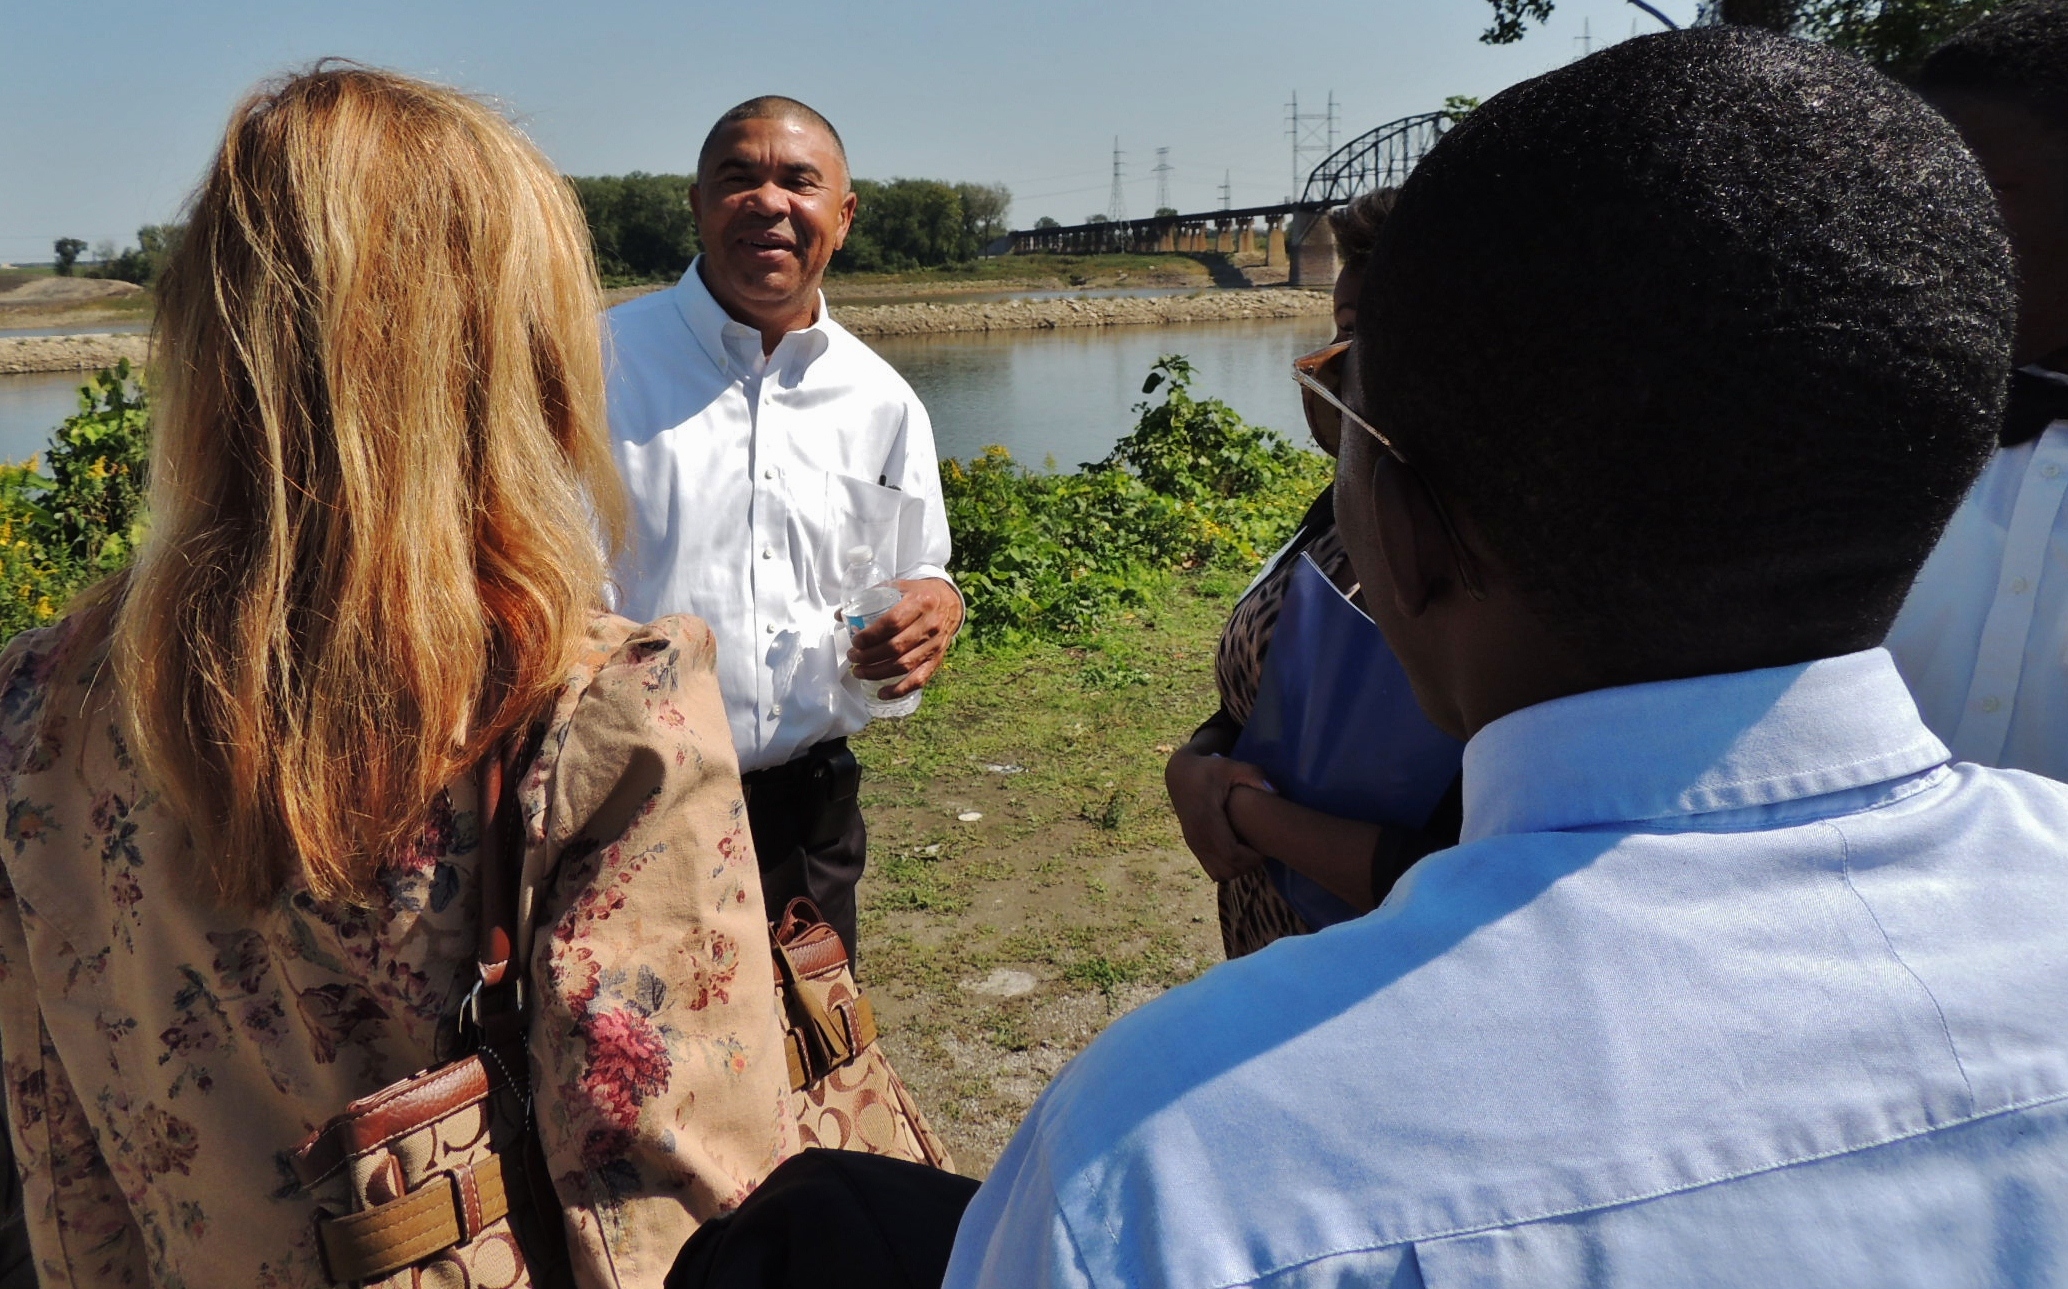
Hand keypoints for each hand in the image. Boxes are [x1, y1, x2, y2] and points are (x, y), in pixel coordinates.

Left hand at [850, 578, 963, 696]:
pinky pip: (919, 679)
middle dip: (869, 656)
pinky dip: (899, 690)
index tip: (855, 641)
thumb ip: (870, 598)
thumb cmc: (918, 594)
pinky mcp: (937, 659)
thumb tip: (839, 614)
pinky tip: (882, 693)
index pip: (893, 622)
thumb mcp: (898, 587)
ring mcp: (935, 644)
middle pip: (896, 647)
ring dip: (878, 673)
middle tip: (852, 657)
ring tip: (859, 672)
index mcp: (920, 602)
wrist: (950, 602)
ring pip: (904, 665)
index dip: (871, 635)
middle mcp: (930, 625)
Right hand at [1164, 745, 1274, 881]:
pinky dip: (1228, 868)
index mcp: (1206, 821)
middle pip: (1228, 869)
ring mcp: (1195, 845)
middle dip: (1249, 864)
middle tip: (1262, 848)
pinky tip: (1239, 851)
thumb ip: (1253, 775)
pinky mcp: (1195, 848)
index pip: (1232, 854)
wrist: (1180, 775)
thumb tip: (1275, 792)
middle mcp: (1198, 838)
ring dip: (1239, 868)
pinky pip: (1213, 871)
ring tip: (1250, 850)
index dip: (1252, 857)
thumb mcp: (1230, 766)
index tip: (1265, 845)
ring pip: (1220, 874)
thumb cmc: (1209, 770)